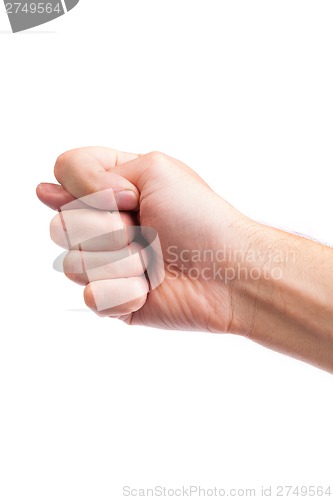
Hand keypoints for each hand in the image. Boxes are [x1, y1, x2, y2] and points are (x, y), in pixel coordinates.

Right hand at [36, 147, 251, 332]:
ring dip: (120, 262)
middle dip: (106, 230)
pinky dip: (126, 292)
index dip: (85, 188)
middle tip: (145, 231)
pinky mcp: (113, 299)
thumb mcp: (155, 168)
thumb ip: (97, 169)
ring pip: (73, 264)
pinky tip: (150, 288)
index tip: (126, 197)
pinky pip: (93, 296)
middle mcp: (103, 225)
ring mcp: (106, 264)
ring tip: (153, 262)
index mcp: (112, 189)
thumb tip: (50, 190)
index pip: (63, 174)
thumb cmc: (200, 217)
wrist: (229, 270)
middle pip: (60, 224)